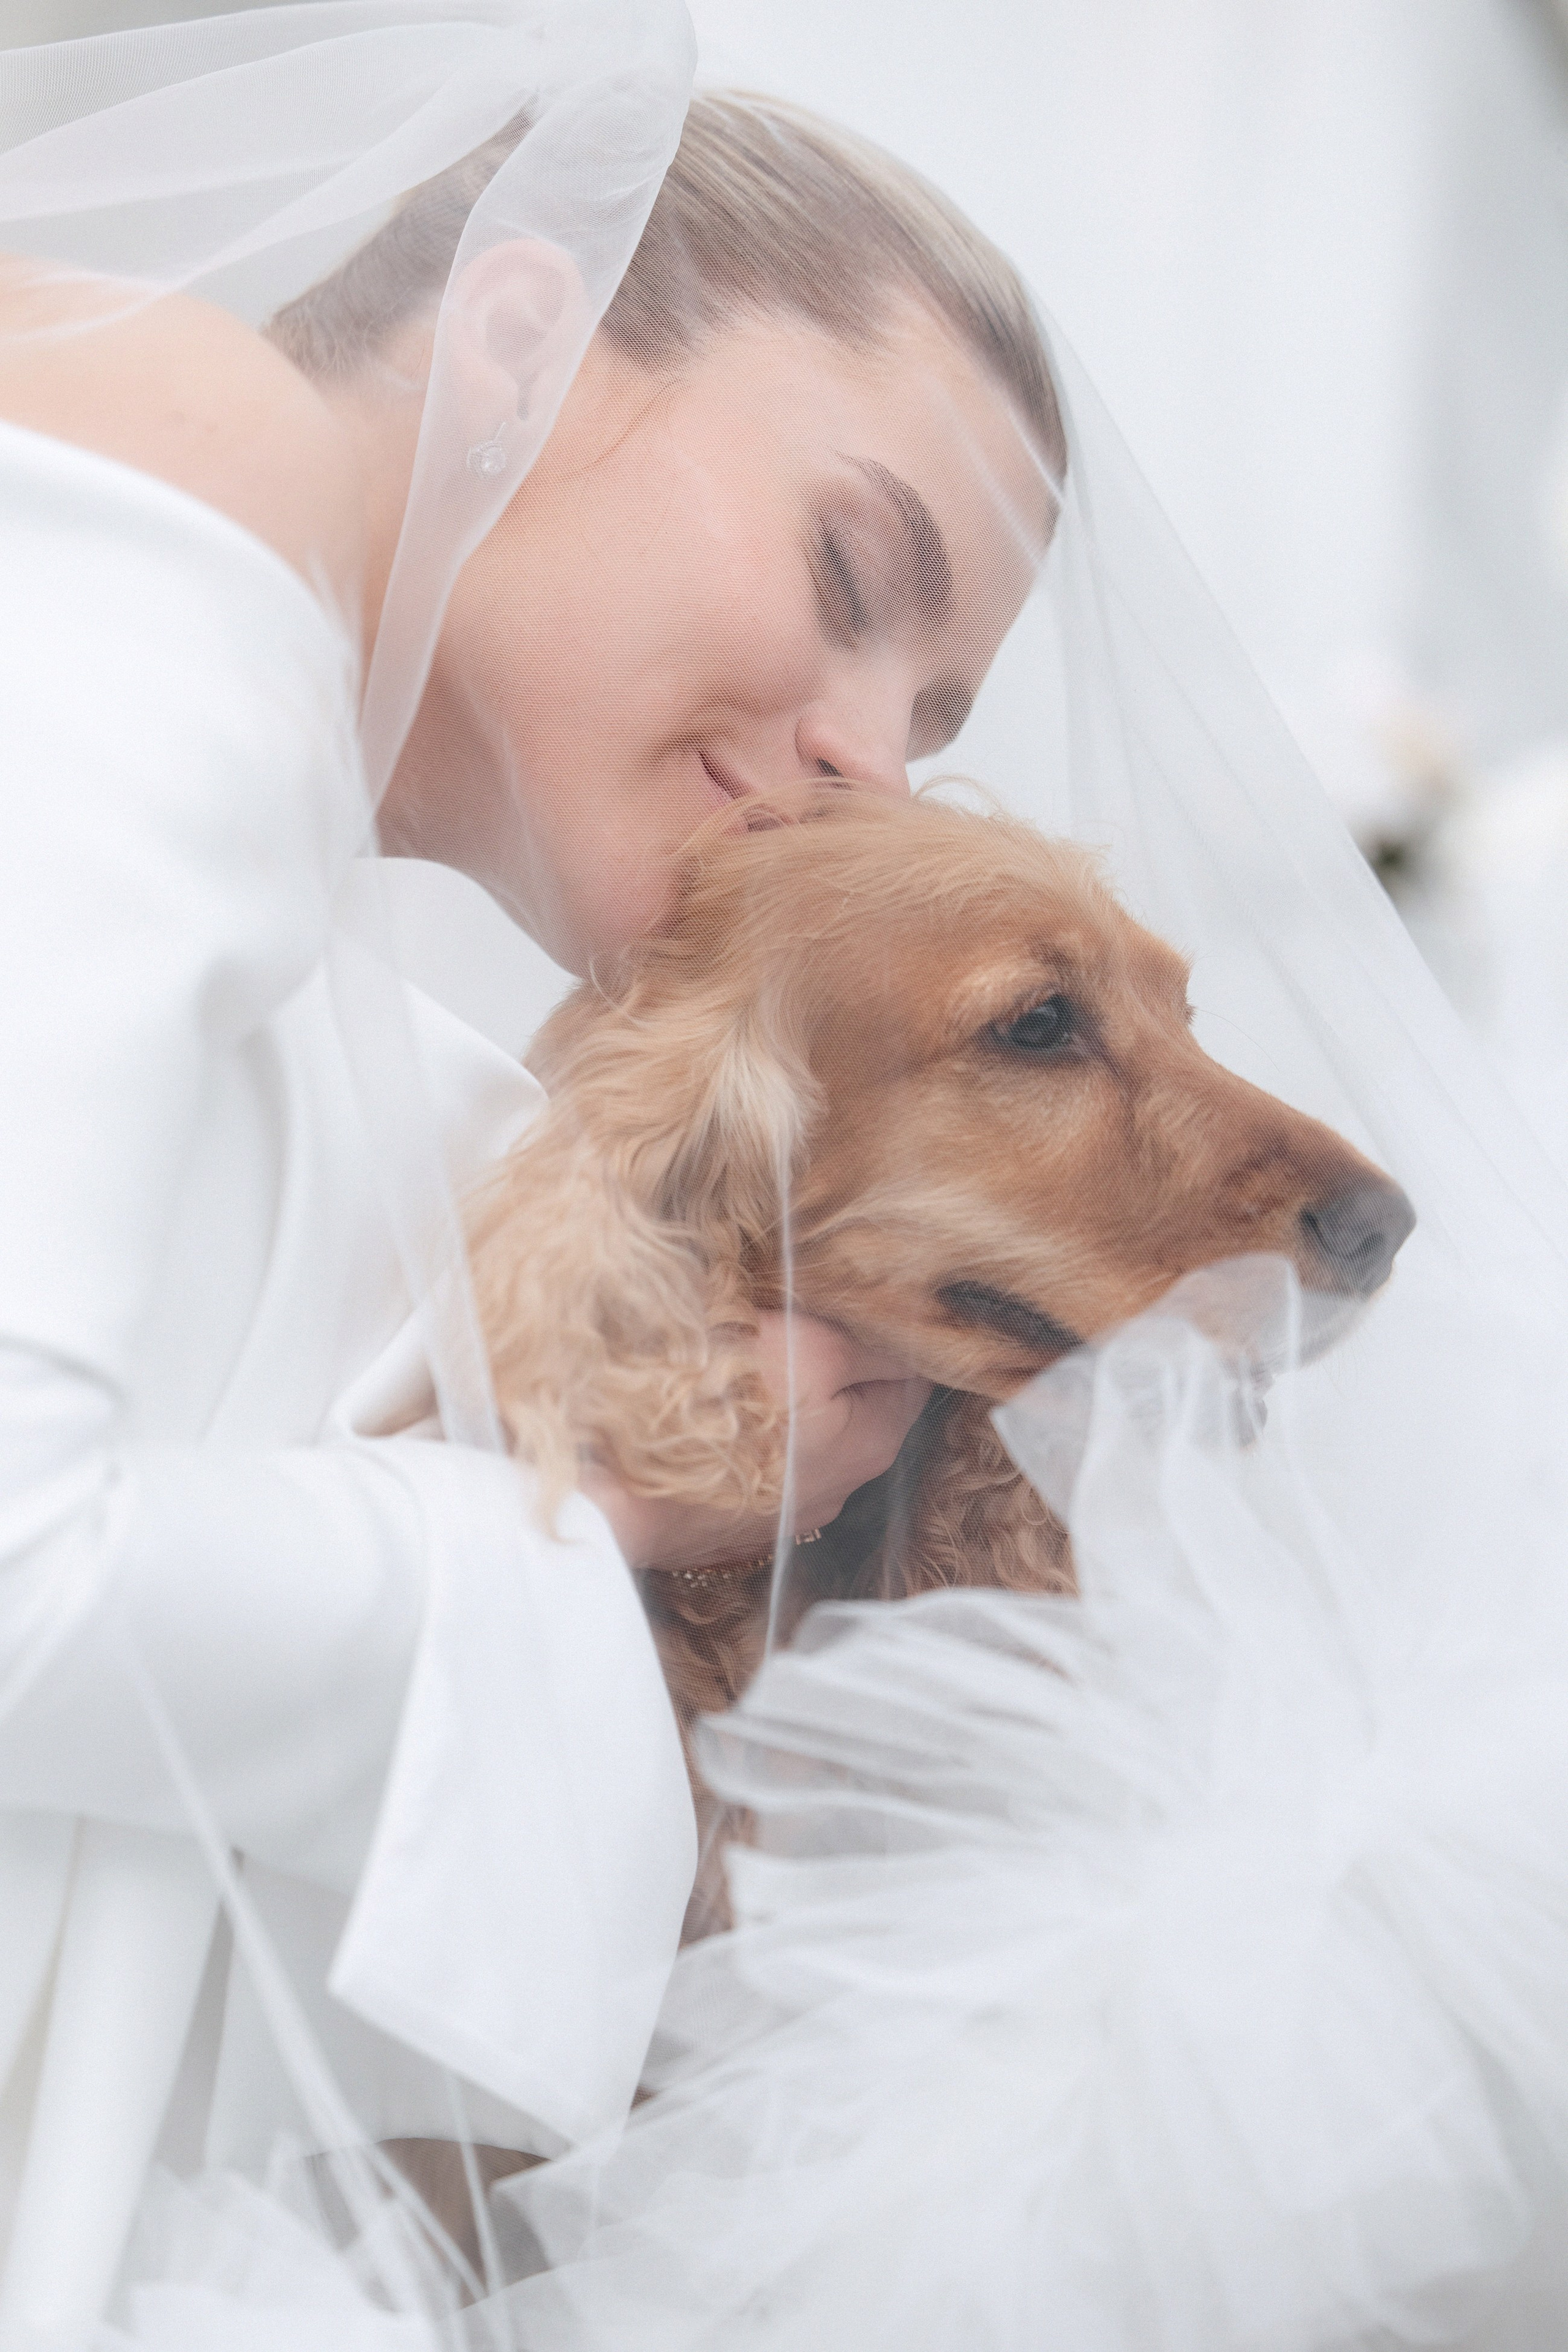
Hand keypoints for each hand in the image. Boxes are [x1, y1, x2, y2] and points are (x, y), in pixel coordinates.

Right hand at [587, 1312, 930, 1572]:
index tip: (856, 1291)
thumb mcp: (813, 1350)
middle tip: (798, 1306)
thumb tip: (910, 1333)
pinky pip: (760, 1452)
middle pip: (857, 1399)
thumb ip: (873, 1345)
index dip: (887, 1326)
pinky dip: (751, 1421)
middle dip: (836, 1353)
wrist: (617, 1490)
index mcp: (873, 1443)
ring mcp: (784, 1507)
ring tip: (751, 1345)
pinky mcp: (734, 1512)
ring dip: (788, 1388)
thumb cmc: (720, 1406)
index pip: (912, 1371)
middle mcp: (840, 1485)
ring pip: (804, 1426)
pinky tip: (719, 1397)